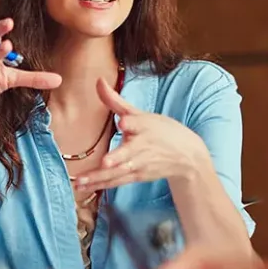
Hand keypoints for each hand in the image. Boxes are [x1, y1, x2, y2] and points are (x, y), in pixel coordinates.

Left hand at [74, 78, 208, 192]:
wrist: (187, 157)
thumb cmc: (160, 131)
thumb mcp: (140, 114)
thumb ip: (115, 101)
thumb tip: (98, 80)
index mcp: (144, 127)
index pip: (138, 124)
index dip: (131, 123)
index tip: (124, 123)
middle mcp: (142, 147)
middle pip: (128, 153)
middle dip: (117, 158)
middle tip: (105, 163)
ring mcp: (139, 164)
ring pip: (118, 172)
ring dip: (99, 178)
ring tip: (80, 182)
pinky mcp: (137, 177)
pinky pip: (116, 182)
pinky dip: (100, 186)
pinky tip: (83, 188)